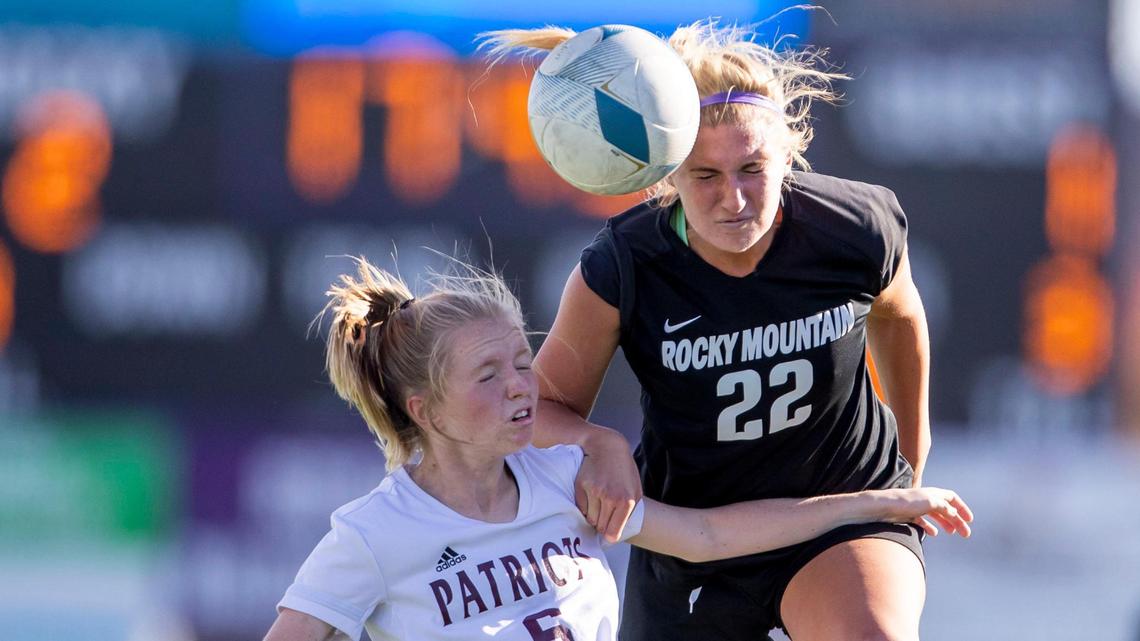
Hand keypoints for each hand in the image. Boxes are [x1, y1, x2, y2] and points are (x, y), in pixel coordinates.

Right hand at [577, 428, 642, 542]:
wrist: (608, 447)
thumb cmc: (624, 471)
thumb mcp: (636, 491)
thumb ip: (629, 513)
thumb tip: (613, 534)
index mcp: (626, 502)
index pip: (612, 533)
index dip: (610, 535)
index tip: (609, 534)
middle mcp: (610, 498)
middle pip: (600, 527)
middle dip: (602, 524)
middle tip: (605, 514)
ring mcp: (594, 491)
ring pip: (589, 518)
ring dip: (594, 515)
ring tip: (600, 502)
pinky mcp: (581, 486)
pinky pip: (581, 507)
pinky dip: (585, 506)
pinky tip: (592, 495)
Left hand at [870, 487, 973, 537]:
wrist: (883, 507)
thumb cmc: (906, 503)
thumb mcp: (930, 503)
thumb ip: (944, 507)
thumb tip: (954, 513)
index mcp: (933, 493)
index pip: (952, 498)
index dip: (962, 508)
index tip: (970, 520)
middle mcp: (925, 499)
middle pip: (945, 509)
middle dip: (956, 520)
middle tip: (965, 534)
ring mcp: (916, 507)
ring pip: (935, 515)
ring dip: (946, 523)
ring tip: (952, 533)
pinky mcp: (907, 515)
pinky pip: (922, 521)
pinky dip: (929, 527)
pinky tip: (933, 533)